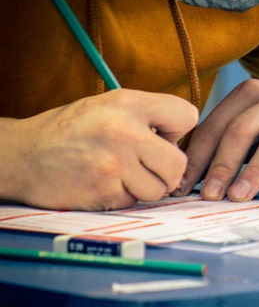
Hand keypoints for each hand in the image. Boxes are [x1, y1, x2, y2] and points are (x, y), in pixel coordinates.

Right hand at [0, 90, 197, 209]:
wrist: (23, 156)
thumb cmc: (73, 130)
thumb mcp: (111, 105)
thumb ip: (150, 115)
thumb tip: (183, 139)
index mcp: (128, 104)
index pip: (187, 116)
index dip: (177, 131)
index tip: (160, 136)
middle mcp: (124, 131)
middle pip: (179, 165)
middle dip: (166, 170)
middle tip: (145, 165)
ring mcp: (114, 165)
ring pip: (159, 189)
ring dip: (145, 187)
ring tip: (122, 173)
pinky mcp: (104, 192)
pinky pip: (135, 202)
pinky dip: (124, 197)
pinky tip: (105, 183)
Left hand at [174, 79, 258, 201]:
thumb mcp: (250, 123)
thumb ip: (222, 142)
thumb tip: (186, 181)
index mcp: (250, 93)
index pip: (217, 125)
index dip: (198, 157)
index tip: (184, 187)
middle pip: (244, 129)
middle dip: (223, 164)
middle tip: (211, 195)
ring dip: (256, 170)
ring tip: (240, 197)